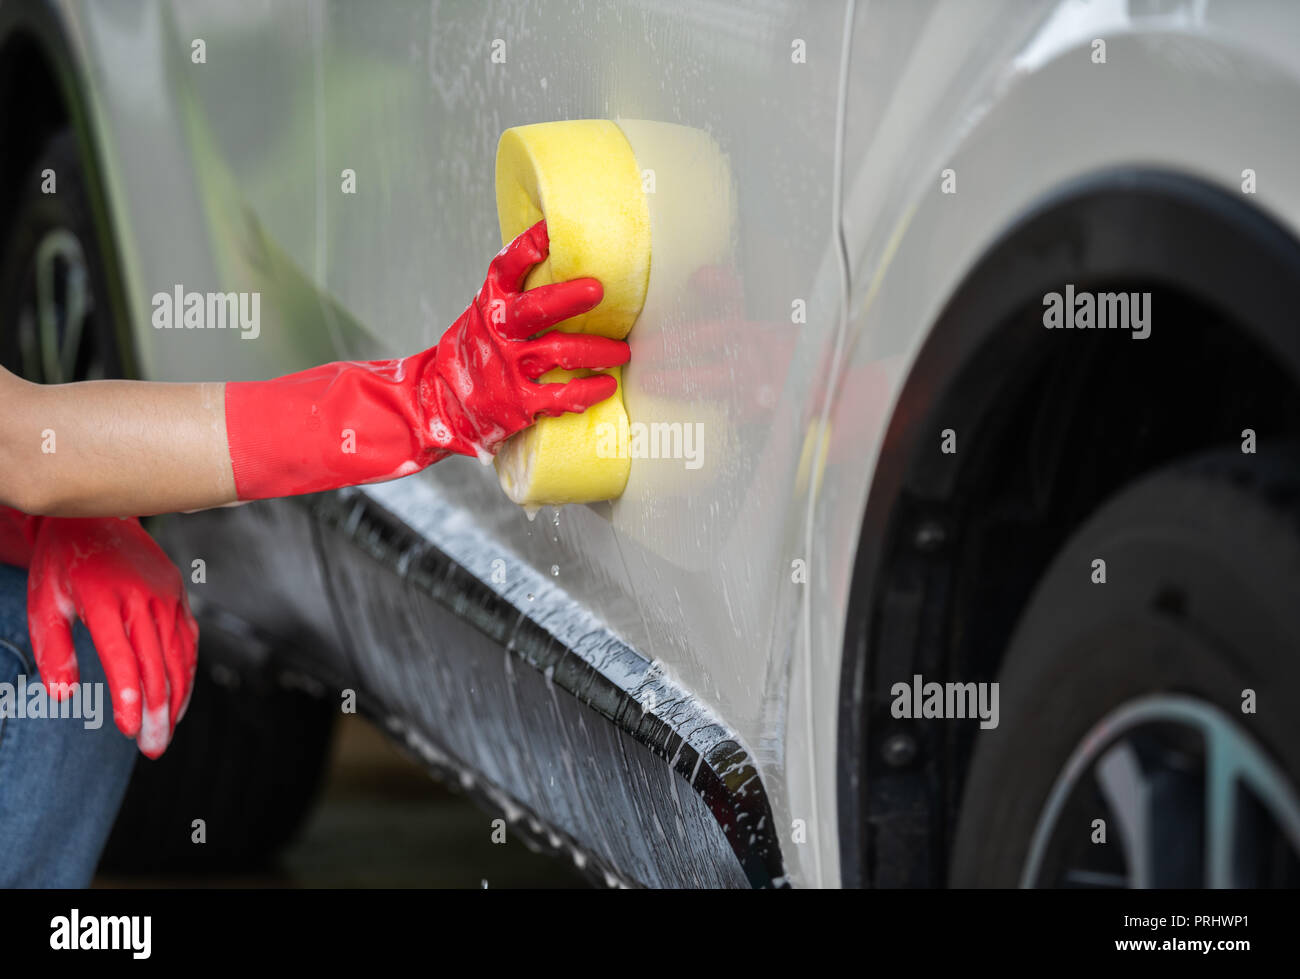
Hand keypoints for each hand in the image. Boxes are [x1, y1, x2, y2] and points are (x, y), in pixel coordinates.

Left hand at [27, 516, 198, 757]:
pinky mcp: (178, 593)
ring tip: (167, 732)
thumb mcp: (44, 602)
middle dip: (158, 710)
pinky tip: (180, 697)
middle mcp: (143, 597)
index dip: (130, 697)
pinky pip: (188, 638)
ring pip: (179, 654)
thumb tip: (61, 696)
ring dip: (177, 697)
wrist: (95, 515)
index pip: (123, 658)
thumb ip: (53, 650)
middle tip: (154, 747)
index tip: (130, 730)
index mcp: (105, 599)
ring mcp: (166, 594)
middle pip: (157, 664)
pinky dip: (188, 671)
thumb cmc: (62, 563)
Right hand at [224, 220, 630, 498]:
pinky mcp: (518, 403)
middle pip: (536, 308)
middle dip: (569, 297)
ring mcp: (508, 368)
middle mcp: (498, 332)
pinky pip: (562, 396)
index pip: (507, 267)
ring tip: (621, 351)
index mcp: (490, 304)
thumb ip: (515, 298)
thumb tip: (563, 264)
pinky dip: (588, 391)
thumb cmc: (472, 355)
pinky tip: (606, 387)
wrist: (435, 404)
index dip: (530, 246)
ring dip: (597, 350)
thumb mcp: (483, 316)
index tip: (552, 230)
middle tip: (598, 289)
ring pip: (560, 352)